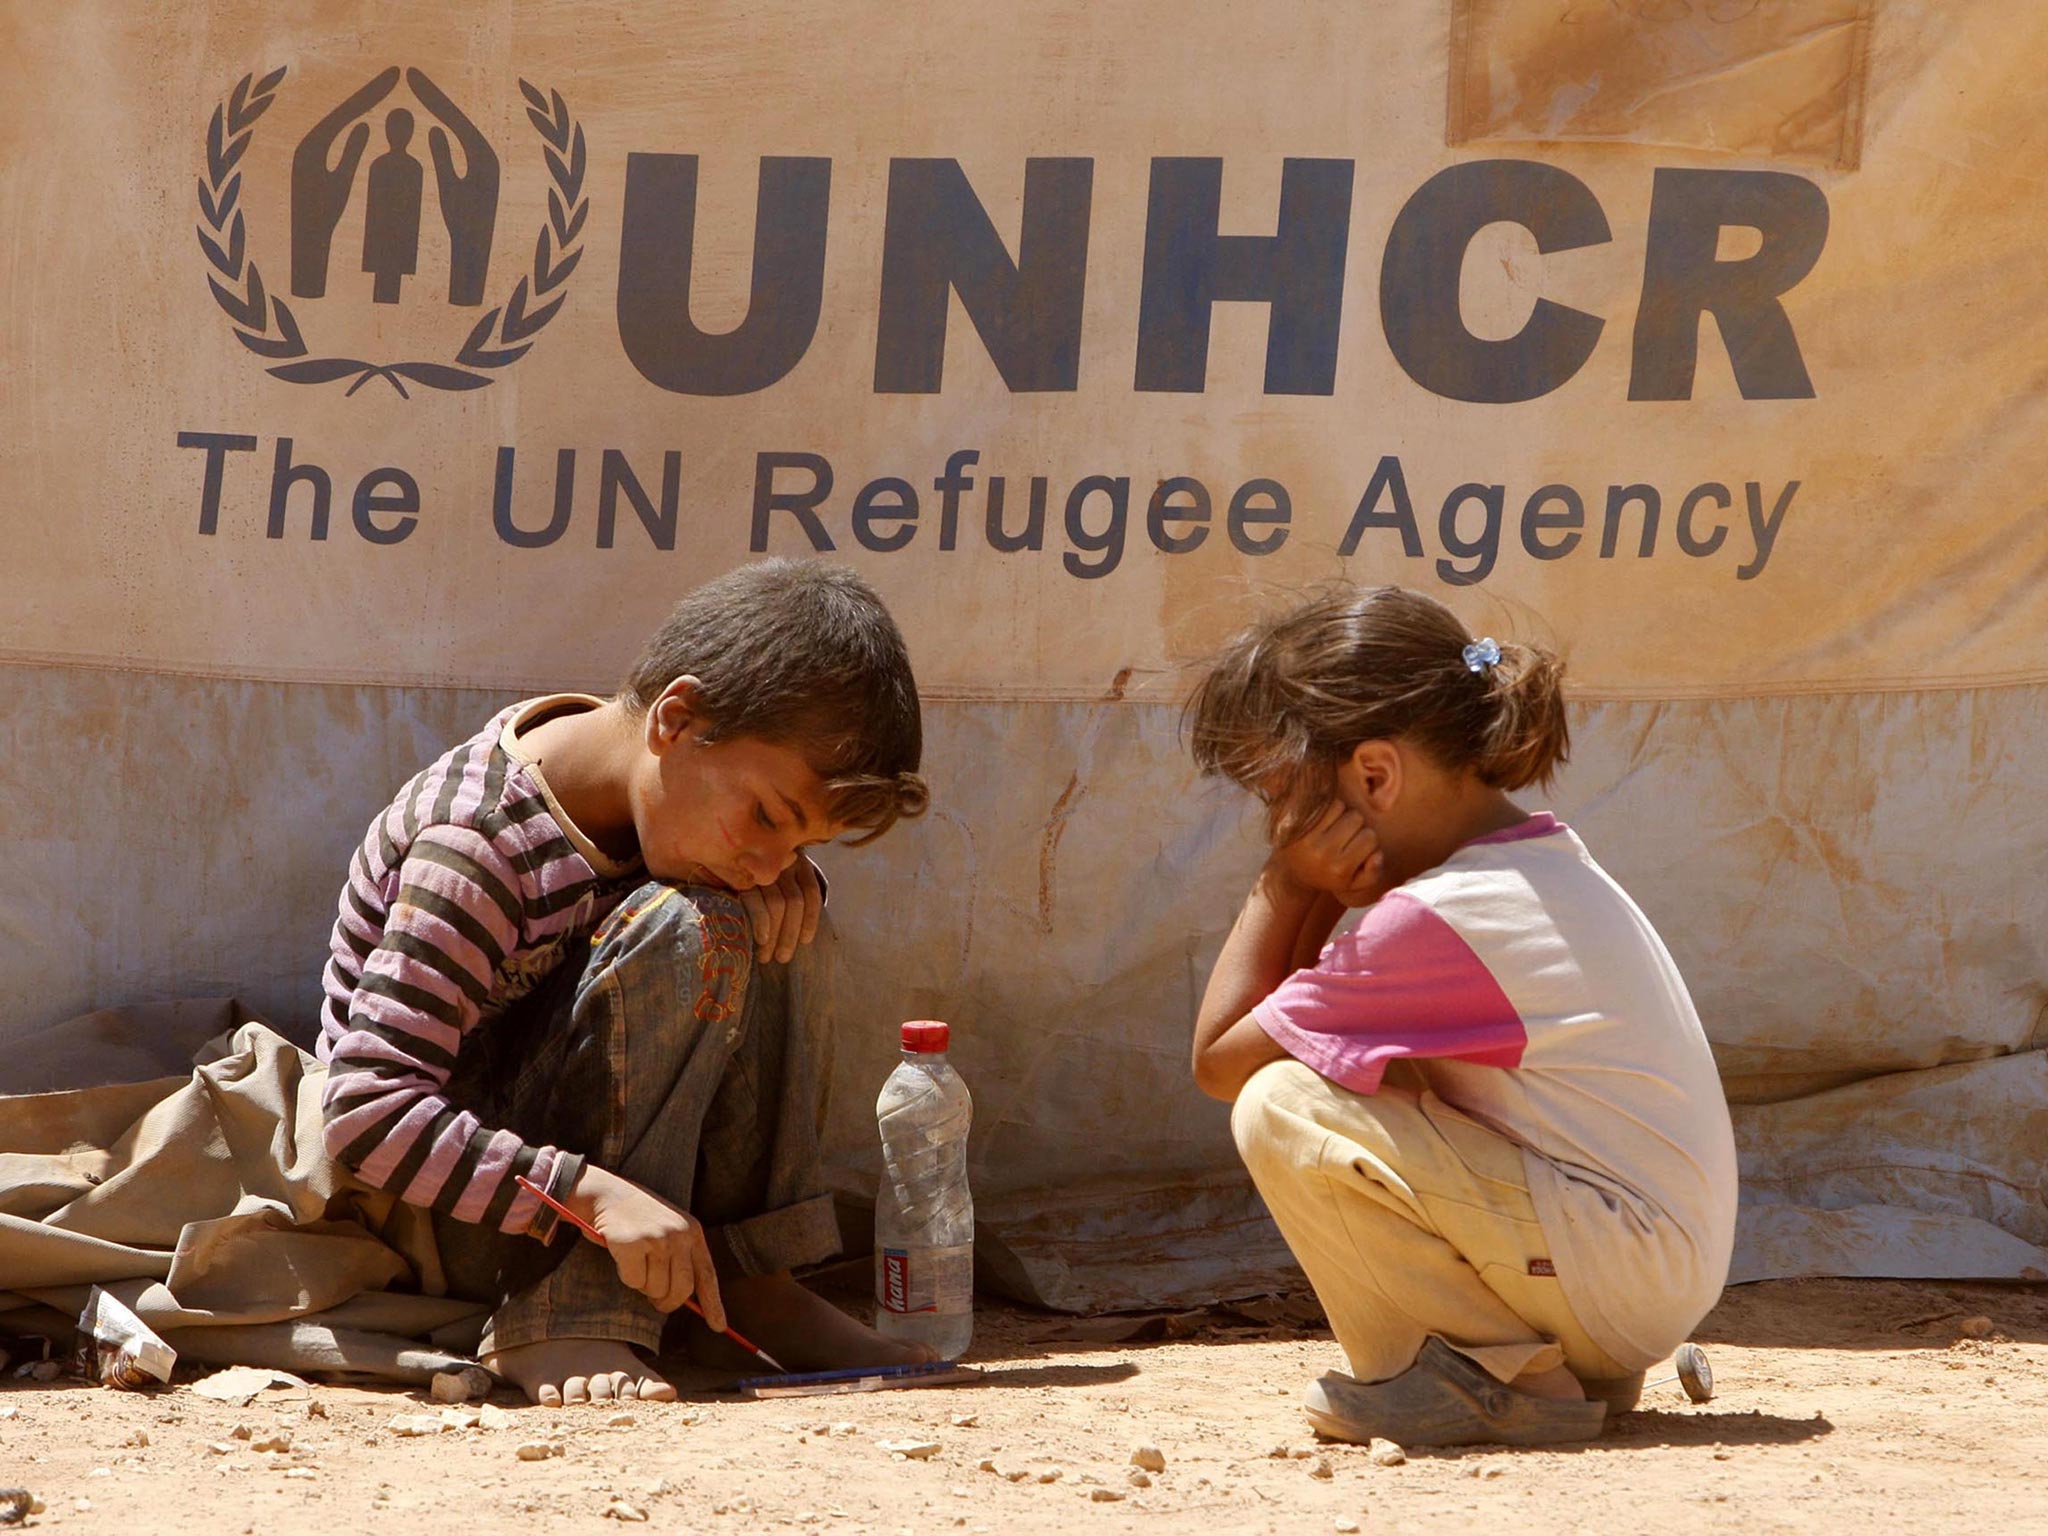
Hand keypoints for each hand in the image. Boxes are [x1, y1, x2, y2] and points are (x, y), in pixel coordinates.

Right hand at [566, 1165, 724, 1330]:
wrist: (606, 1193)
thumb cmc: (636, 1218)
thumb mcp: (668, 1230)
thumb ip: (680, 1258)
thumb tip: (686, 1300)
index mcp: (692, 1231)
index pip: (707, 1274)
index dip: (713, 1304)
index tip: (718, 1326)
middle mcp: (679, 1234)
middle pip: (681, 1290)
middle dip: (666, 1302)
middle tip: (654, 1300)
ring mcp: (657, 1239)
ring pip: (654, 1289)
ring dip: (642, 1284)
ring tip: (636, 1260)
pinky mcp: (633, 1244)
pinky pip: (633, 1281)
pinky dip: (625, 1275)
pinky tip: (622, 1254)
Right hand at [739, 853, 823, 963]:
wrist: (710, 853)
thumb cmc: (742, 878)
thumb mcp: (771, 880)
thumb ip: (786, 895)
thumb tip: (800, 934)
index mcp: (794, 859)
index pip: (811, 890)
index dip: (811, 919)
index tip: (805, 941)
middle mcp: (780, 859)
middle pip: (795, 901)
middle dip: (790, 934)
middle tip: (783, 958)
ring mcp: (761, 865)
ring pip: (779, 904)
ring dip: (775, 936)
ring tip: (766, 957)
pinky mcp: (740, 874)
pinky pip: (758, 902)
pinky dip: (763, 923)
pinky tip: (761, 940)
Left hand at [1269, 801, 1386, 907]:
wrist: (1293, 871)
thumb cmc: (1330, 874)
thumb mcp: (1354, 883)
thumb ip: (1372, 874)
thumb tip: (1377, 856)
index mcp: (1339, 869)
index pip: (1370, 838)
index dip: (1368, 839)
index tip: (1359, 846)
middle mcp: (1322, 854)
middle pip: (1356, 819)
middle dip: (1355, 825)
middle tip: (1345, 836)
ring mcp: (1307, 837)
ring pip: (1340, 807)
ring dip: (1341, 814)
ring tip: (1334, 828)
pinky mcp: (1295, 824)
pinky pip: (1323, 804)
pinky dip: (1328, 808)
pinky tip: (1323, 821)